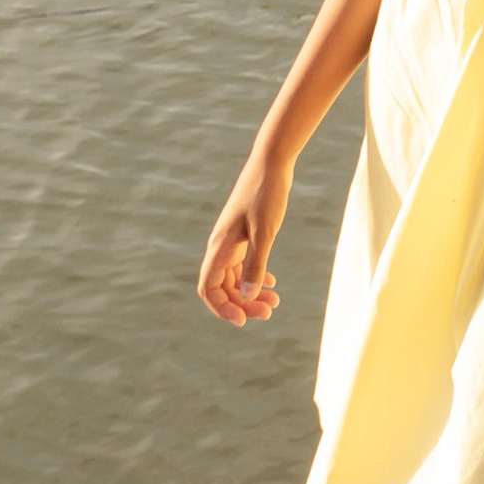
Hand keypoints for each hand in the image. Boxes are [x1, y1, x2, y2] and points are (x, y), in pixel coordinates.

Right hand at [198, 153, 290, 323]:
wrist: (272, 163)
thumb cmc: (267, 194)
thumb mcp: (265, 231)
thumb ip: (257, 264)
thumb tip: (248, 296)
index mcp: (220, 247)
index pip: (209, 288)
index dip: (222, 308)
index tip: (244, 320)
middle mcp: (221, 247)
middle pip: (223, 287)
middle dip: (243, 304)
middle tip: (270, 312)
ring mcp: (232, 241)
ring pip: (235, 277)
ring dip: (251, 293)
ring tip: (275, 302)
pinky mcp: (244, 235)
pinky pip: (243, 265)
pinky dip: (255, 277)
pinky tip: (272, 283)